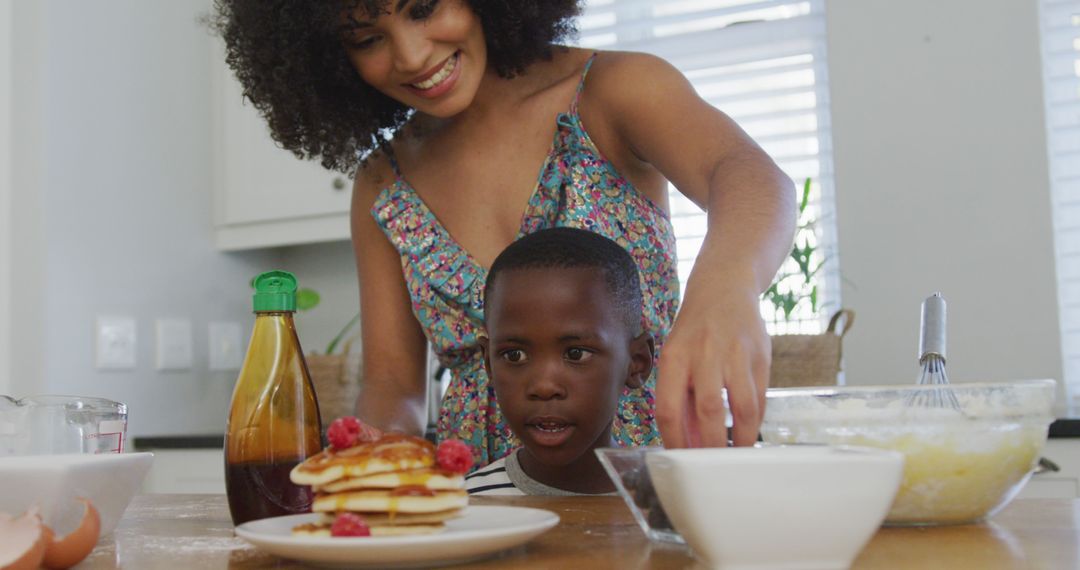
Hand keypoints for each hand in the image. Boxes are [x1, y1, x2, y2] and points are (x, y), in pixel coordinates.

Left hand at [656, 288, 769, 447]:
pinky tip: (748, 433)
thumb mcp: (676, 357)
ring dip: (740, 439)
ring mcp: (737, 354)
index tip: (681, 462)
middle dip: (711, 446)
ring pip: (743, 407)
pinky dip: (755, 422)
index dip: (675, 441)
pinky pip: (761, 398)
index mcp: (675, 357)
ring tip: (735, 456)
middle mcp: (705, 354)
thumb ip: (681, 397)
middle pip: (708, 410)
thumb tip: (686, 443)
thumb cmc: (694, 331)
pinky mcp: (762, 355)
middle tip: (712, 468)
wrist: (724, 287)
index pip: (669, 409)